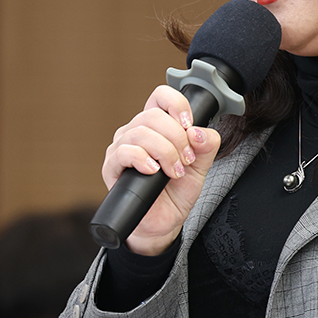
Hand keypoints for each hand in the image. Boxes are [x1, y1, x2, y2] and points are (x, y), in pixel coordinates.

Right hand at [102, 86, 220, 255]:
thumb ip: (206, 146)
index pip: (160, 96)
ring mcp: (121, 148)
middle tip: (186, 161)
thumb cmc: (176, 192)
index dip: (176, 104)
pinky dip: (143, 159)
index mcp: (157, 125)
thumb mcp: (201, 167)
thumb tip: (197, 132)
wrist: (164, 221)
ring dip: (164, 152)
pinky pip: (124, 152)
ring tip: (174, 172)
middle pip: (153, 116)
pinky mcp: (112, 167)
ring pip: (140, 132)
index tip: (189, 126)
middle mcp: (136, 131)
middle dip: (176, 138)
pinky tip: (154, 171)